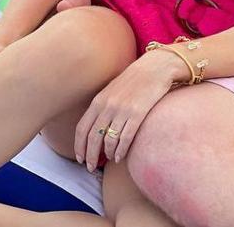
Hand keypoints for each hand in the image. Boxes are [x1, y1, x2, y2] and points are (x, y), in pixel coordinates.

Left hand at [73, 49, 184, 170]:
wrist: (155, 67)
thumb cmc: (134, 79)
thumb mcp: (112, 90)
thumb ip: (102, 106)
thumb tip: (95, 127)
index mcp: (99, 100)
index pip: (82, 128)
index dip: (78, 146)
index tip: (79, 158)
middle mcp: (108, 106)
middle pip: (93, 137)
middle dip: (90, 156)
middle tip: (90, 167)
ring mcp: (122, 110)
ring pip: (109, 140)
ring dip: (108, 154)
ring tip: (110, 159)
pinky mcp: (138, 113)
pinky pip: (125, 138)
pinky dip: (121, 151)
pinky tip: (120, 157)